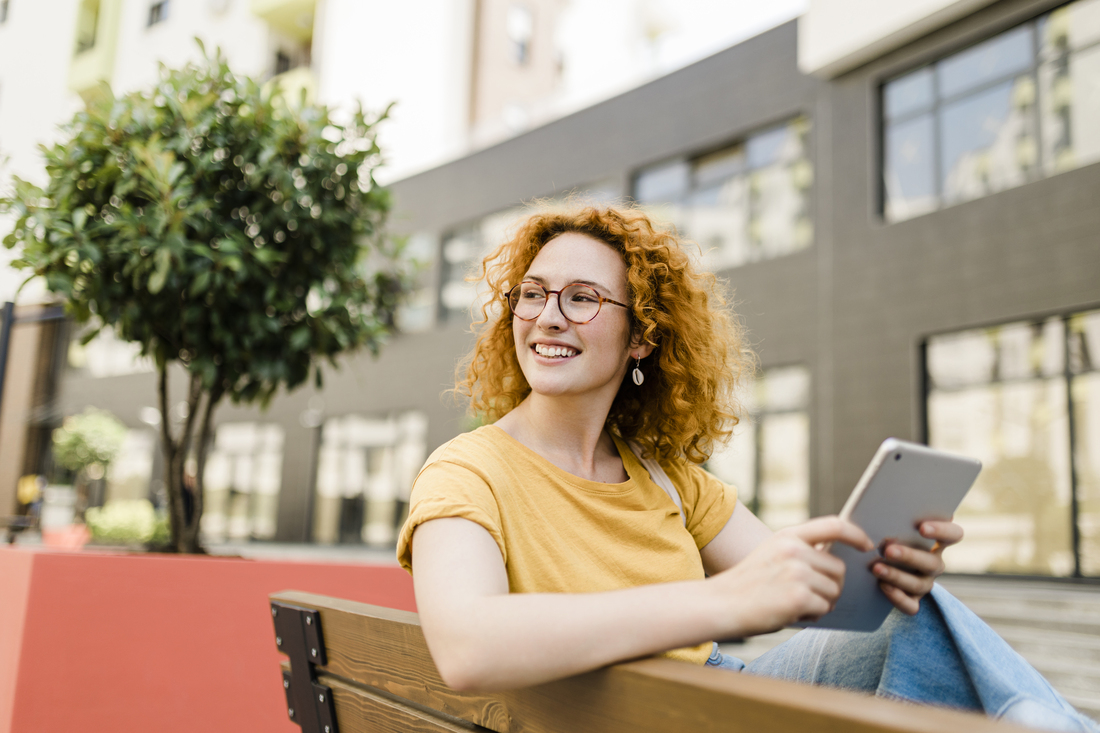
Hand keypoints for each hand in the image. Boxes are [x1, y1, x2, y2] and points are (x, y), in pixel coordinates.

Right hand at [714, 516, 872, 636]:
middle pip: (838, 568)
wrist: (721, 604)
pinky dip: (812, 616)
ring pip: (834, 591)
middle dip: (830, 585)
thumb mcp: (771, 554)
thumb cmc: (748, 584)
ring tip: (794, 604)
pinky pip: (824, 608)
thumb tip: (840, 566)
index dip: (855, 534)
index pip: (833, 525)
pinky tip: (791, 614)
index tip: (866, 545)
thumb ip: (800, 552)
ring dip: (821, 602)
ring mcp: (797, 573)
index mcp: (788, 536)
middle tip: (808, 595)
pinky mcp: (799, 598)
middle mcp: (794, 550)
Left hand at [872, 520, 963, 614]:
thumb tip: (874, 519)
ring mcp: (924, 583)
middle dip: (910, 556)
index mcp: (934, 541)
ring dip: (897, 576)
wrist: (863, 567)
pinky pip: (911, 606)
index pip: (953, 534)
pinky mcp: (911, 601)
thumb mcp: (879, 526)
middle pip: (933, 563)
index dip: (943, 530)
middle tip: (888, 550)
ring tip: (876, 568)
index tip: (922, 527)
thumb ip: (883, 520)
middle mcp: (933, 563)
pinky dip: (897, 598)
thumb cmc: (875, 537)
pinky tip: (883, 586)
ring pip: (919, 584)